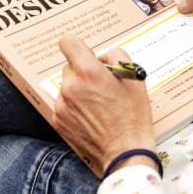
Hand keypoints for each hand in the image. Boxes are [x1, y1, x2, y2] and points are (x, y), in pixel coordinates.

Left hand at [50, 34, 155, 176]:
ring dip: (79, 90)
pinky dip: (74, 106)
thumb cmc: (133, 115)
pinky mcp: (58, 121)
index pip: (68, 42)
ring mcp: (61, 105)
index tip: (86, 54)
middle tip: (102, 84)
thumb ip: (117, 57)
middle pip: (69, 66)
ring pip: (67, 86)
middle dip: (83, 71)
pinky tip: (91, 116)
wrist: (125, 151)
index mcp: (88, 72)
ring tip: (99, 104)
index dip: (78, 45)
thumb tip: (102, 57)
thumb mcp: (134, 78)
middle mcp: (70, 86)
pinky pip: (63, 104)